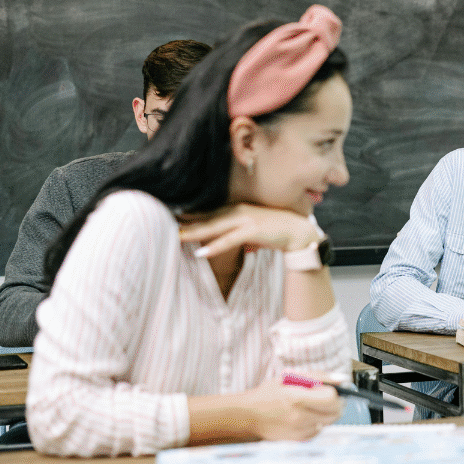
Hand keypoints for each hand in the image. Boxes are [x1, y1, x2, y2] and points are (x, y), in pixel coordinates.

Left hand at [178, 203, 321, 258]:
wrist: (298, 232)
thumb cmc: (276, 231)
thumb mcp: (252, 230)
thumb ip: (237, 234)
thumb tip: (225, 244)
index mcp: (236, 210)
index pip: (209, 213)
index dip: (190, 216)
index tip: (172, 217)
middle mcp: (238, 211)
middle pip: (207, 218)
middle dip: (186, 223)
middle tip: (166, 225)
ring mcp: (245, 219)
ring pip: (214, 227)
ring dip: (194, 232)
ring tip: (177, 237)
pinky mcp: (253, 229)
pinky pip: (229, 239)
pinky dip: (215, 246)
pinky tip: (201, 252)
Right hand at [241, 380, 341, 440]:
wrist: (248, 415)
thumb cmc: (269, 393)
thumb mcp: (291, 377)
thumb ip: (318, 377)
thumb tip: (342, 380)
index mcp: (297, 399)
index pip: (332, 399)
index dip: (335, 393)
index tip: (331, 389)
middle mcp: (300, 418)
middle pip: (335, 413)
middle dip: (335, 404)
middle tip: (327, 397)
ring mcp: (299, 431)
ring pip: (328, 422)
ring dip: (326, 414)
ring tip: (312, 406)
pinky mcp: (298, 440)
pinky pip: (318, 431)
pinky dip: (317, 423)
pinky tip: (305, 416)